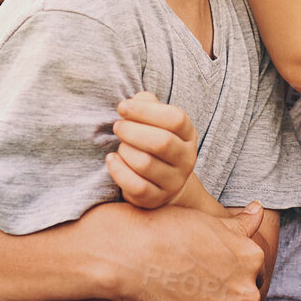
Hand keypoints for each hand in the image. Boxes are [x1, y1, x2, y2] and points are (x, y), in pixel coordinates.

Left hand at [106, 91, 197, 208]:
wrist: (161, 181)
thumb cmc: (152, 142)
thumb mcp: (155, 121)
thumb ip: (146, 105)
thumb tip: (134, 102)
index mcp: (188, 134)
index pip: (175, 118)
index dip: (146, 110)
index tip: (123, 107)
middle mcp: (186, 159)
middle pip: (162, 142)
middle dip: (132, 131)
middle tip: (118, 127)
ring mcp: (173, 181)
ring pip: (146, 164)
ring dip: (125, 151)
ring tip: (120, 147)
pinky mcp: (156, 198)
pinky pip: (137, 186)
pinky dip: (119, 170)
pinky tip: (111, 160)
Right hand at [113, 203, 265, 300]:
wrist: (126, 254)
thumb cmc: (162, 229)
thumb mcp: (207, 219)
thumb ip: (239, 224)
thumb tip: (258, 211)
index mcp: (251, 260)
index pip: (252, 279)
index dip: (230, 280)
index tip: (208, 279)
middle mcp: (246, 293)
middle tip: (192, 297)